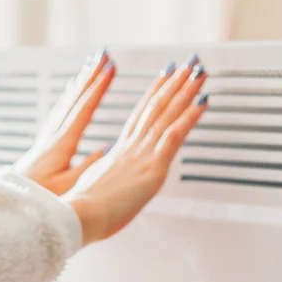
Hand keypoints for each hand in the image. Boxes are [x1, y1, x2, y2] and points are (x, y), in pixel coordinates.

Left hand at [15, 50, 114, 195]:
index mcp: (60, 146)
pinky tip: (72, 94)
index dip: (97, 88)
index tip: (111, 68)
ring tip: (90, 67)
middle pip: (73, 100)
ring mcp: (46, 140)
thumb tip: (108, 149)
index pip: (82, 110)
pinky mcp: (42, 146)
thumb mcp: (68, 187)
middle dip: (89, 77)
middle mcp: (51, 137)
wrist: (10, 205)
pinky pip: (58, 113)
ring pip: (65, 103)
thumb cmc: (38, 200)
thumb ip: (88, 168)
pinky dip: (68, 98)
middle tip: (103, 56)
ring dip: (80, 84)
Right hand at [66, 56, 207, 245]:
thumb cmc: (82, 210)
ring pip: (167, 114)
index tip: (163, 77)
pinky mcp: (153, 167)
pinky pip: (175, 134)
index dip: (153, 94)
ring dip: (185, 90)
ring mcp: (142, 155)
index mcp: (117, 154)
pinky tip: (203, 101)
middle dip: (173, 83)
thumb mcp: (92, 187)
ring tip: (198, 71)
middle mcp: (131, 148)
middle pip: (155, 107)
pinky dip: (190, 116)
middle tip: (187, 65)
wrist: (78, 216)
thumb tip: (107, 172)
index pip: (139, 116)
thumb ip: (103, 175)